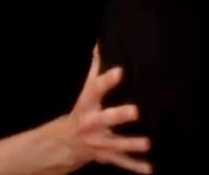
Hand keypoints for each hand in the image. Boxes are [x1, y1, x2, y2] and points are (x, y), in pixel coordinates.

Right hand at [35, 52, 150, 174]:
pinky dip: (135, 166)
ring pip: (114, 143)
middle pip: (103, 119)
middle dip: (117, 116)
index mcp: (85, 107)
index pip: (94, 90)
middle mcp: (90, 125)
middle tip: (135, 111)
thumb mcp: (83, 93)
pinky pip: (120, 161)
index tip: (119, 72)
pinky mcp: (104, 156)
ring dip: (131, 144)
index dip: (106, 81)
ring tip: (147, 143)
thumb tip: (97, 45)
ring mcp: (96, 143)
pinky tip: (150, 169)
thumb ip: (93, 70)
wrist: (58, 147)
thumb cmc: (76, 114)